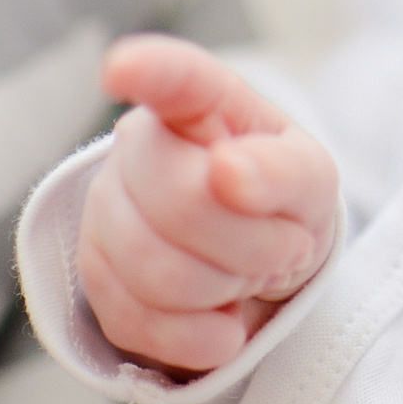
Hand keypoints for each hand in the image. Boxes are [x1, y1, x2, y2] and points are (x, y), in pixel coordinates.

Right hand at [75, 35, 339, 374]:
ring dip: (227, 287)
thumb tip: (226, 169)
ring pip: (156, 271)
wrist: (261, 263)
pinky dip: (200, 335)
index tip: (121, 68)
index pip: (174, 79)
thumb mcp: (309, 180)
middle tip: (283, 246)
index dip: (148, 71)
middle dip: (252, 243)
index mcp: (202, 102)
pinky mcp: (93, 278)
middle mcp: (139, 146)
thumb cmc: (283, 202)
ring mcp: (105, 210)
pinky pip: (140, 323)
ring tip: (247, 273)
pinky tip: (221, 316)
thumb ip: (281, 170)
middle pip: (182, 202)